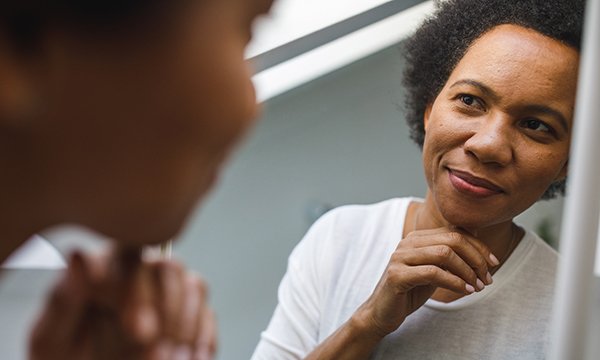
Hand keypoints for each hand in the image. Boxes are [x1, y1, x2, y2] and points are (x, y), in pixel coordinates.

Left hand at [28, 248, 216, 359]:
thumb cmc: (62, 359)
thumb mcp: (52, 339)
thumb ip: (63, 301)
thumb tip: (77, 255)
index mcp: (102, 267)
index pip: (130, 257)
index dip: (140, 291)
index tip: (138, 331)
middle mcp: (139, 271)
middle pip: (169, 269)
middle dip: (167, 317)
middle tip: (154, 356)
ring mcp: (166, 290)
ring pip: (194, 287)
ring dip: (186, 331)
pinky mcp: (187, 313)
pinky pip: (207, 314)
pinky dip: (203, 340)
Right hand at [353, 227, 497, 337]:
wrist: (382, 312)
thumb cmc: (411, 291)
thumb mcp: (434, 270)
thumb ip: (449, 257)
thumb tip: (480, 246)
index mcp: (418, 238)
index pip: (455, 232)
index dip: (478, 246)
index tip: (493, 263)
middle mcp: (408, 242)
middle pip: (452, 239)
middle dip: (476, 258)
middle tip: (487, 278)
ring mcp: (400, 257)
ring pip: (444, 253)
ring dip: (467, 271)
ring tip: (478, 287)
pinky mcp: (397, 275)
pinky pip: (433, 273)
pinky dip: (454, 282)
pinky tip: (465, 291)